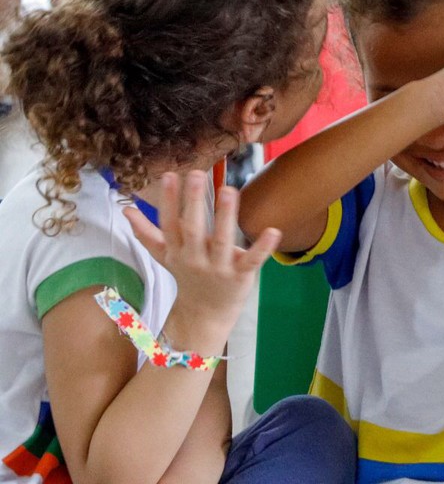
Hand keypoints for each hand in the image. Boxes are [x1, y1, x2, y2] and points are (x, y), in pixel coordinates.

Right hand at [124, 171, 280, 332]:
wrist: (205, 314)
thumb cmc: (188, 276)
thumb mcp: (165, 256)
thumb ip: (147, 232)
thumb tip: (125, 209)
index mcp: (177, 250)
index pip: (169, 223)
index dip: (168, 200)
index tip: (170, 175)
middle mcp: (195, 258)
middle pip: (192, 229)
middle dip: (194, 202)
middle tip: (198, 174)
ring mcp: (218, 268)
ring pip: (221, 241)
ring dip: (225, 216)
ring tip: (229, 190)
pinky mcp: (241, 276)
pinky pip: (252, 260)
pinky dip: (262, 247)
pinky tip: (273, 231)